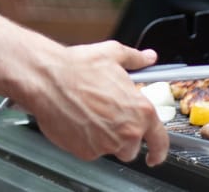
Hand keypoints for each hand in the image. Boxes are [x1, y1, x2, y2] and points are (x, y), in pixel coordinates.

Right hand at [24, 42, 168, 166]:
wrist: (48, 79)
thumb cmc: (77, 67)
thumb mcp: (112, 54)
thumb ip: (135, 58)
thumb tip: (147, 57)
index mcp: (140, 110)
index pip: (160, 141)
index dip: (159, 150)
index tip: (155, 154)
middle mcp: (127, 131)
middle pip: (132, 148)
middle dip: (122, 137)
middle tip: (107, 119)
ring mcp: (106, 145)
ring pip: (111, 150)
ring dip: (104, 140)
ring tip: (89, 118)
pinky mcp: (86, 152)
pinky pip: (90, 152)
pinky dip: (85, 142)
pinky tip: (77, 122)